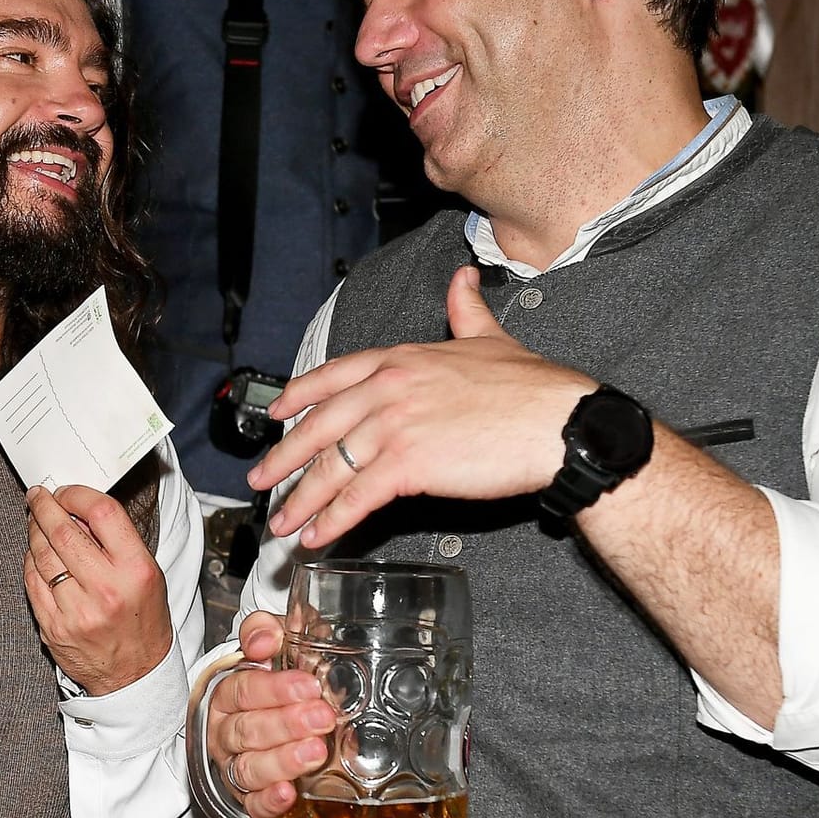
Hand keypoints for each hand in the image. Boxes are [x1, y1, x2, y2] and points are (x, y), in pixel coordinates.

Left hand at [25, 484, 171, 695]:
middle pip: (63, 531)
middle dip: (45, 507)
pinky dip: (30, 561)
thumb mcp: (147, 575)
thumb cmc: (144, 621)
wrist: (135, 675)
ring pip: (42, 554)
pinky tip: (35, 553)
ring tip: (36, 521)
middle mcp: (105, 590)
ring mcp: (75, 611)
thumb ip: (116, 541)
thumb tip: (77, 512)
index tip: (66, 492)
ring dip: (34, 531)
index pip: (102, 513)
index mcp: (135, 571)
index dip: (77, 495)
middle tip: (39, 497)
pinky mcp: (53, 627)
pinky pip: (32, 582)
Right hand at [204, 612, 337, 817]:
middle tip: (322, 718)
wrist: (283, 706)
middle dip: (286, 725)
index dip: (275, 689)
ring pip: (248, 767)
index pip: (243, 689)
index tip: (309, 686)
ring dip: (282, 761)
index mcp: (228, 690)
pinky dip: (268, 802)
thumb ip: (267, 629)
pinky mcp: (248, 795)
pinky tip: (288, 794)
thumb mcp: (278, 639)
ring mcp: (235, 764)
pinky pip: (251, 804)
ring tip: (315, 753)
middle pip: (247, 730)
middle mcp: (226, 729)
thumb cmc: (282, 671)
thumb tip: (263, 639)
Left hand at [246, 266, 594, 548]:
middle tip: (261, 479)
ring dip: (302, 500)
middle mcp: (389, 388)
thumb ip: (465, 311)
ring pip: (332, 467)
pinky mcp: (408, 464)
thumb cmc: (532, 388)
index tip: (277, 411)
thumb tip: (462, 282)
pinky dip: (333, 520)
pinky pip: (358, 497)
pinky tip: (318, 535)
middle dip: (284, 457)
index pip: (334, 375)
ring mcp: (395, 426)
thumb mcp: (489, 337)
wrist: (558, 421)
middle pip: (321, 426)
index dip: (299, 395)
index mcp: (402, 358)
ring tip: (284, 523)